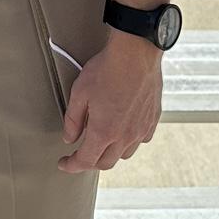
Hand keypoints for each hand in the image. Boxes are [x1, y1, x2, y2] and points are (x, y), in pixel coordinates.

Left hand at [58, 32, 162, 173]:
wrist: (136, 54)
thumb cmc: (107, 70)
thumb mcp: (80, 92)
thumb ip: (73, 119)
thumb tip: (69, 138)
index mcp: (104, 132)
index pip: (86, 160)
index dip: (72, 165)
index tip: (64, 164)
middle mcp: (125, 136)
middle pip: (106, 163)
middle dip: (90, 162)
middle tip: (80, 154)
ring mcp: (141, 130)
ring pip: (124, 154)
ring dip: (110, 153)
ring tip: (101, 142)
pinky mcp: (153, 120)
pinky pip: (141, 140)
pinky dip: (129, 141)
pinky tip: (123, 130)